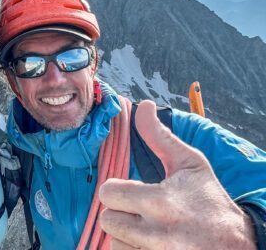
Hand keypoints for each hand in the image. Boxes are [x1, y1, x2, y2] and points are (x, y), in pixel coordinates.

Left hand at [98, 100, 256, 249]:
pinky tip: (148, 244)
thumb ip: (160, 136)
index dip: (116, 190)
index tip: (129, 190)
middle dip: (118, 212)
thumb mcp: (190, 164)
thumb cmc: (210, 201)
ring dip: (124, 235)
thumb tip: (141, 106)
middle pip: (106, 219)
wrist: (236, 245)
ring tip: (146, 228)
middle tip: (136, 211)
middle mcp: (154, 232)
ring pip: (113, 242)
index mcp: (160, 201)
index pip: (108, 192)